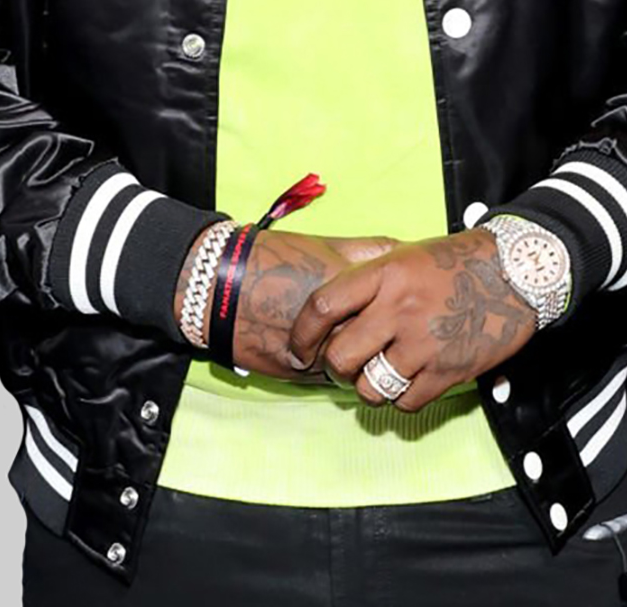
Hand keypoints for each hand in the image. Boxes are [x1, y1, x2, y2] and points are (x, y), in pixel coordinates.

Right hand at [173, 225, 398, 383]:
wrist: (222, 286)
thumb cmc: (276, 259)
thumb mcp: (328, 245)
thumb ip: (370, 250)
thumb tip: (404, 249)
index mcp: (352, 294)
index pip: (396, 313)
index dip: (400, 311)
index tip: (402, 307)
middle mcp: (340, 329)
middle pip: (382, 345)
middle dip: (385, 340)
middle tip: (385, 330)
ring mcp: (321, 356)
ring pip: (359, 369)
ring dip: (362, 360)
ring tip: (356, 342)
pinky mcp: (300, 376)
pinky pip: (332, 381)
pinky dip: (335, 370)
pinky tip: (329, 352)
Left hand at [286, 228, 537, 411]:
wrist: (515, 272)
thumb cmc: (455, 261)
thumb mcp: (404, 253)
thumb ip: (369, 278)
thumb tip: (331, 309)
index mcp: (384, 274)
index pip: (322, 307)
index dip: (302, 334)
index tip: (300, 347)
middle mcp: (399, 309)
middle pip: (341, 357)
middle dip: (335, 367)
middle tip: (343, 365)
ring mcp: (424, 343)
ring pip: (370, 388)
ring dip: (368, 386)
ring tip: (377, 373)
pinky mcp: (448, 371)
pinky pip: (407, 402)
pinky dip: (402, 397)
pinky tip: (408, 379)